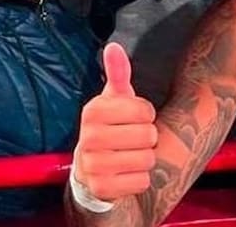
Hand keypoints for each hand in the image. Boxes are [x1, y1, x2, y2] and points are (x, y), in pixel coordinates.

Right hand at [74, 43, 158, 202]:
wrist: (93, 169)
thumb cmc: (111, 128)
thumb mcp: (114, 99)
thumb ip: (118, 73)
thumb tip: (114, 46)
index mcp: (92, 111)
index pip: (144, 110)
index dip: (146, 114)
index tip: (134, 118)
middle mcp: (88, 138)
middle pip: (148, 136)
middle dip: (148, 139)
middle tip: (133, 140)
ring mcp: (92, 165)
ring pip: (146, 160)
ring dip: (145, 159)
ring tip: (130, 156)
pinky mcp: (101, 189)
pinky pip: (141, 182)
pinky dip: (141, 179)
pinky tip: (126, 174)